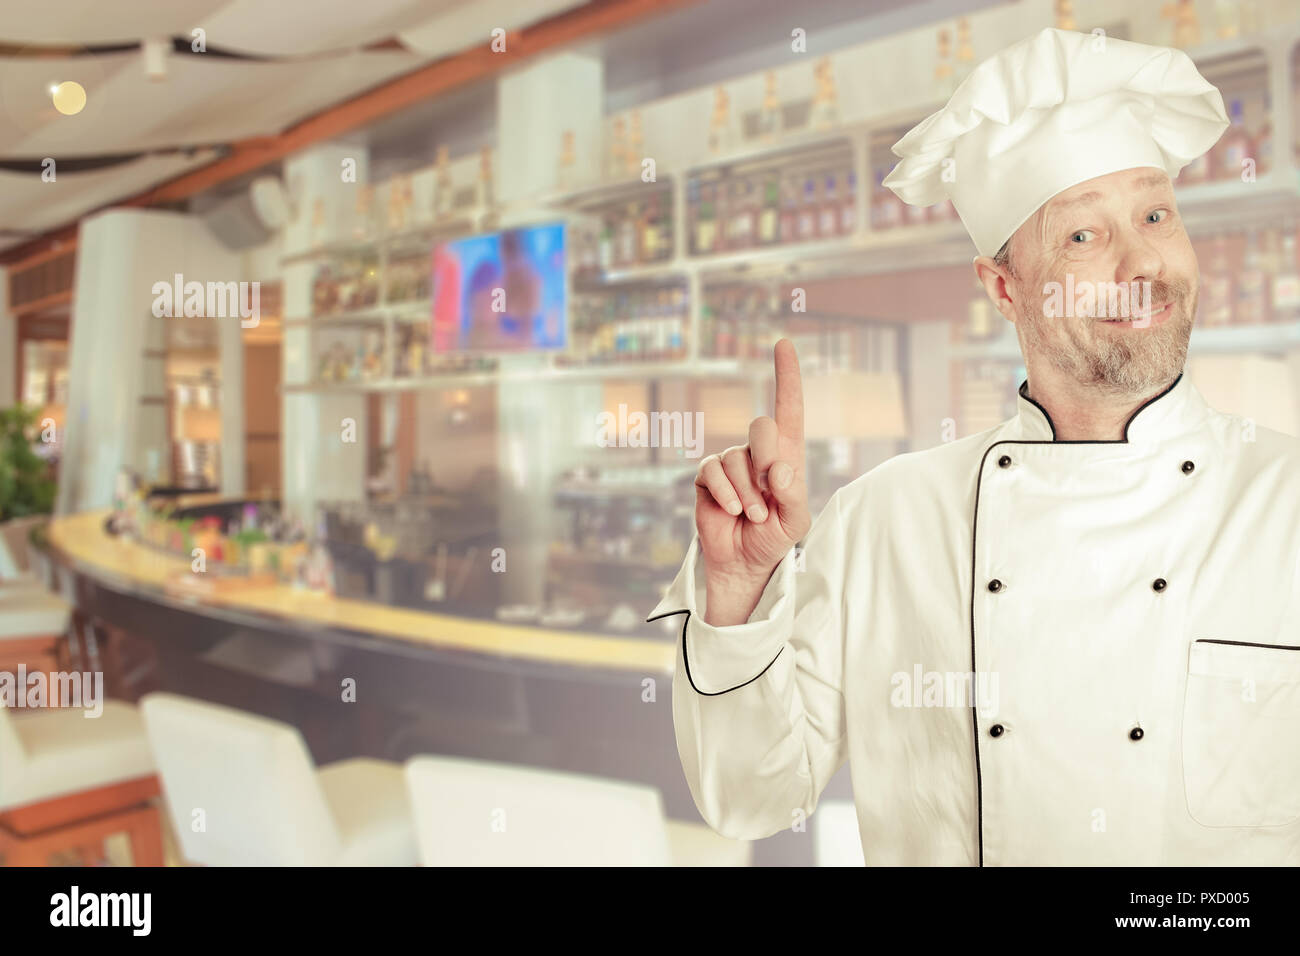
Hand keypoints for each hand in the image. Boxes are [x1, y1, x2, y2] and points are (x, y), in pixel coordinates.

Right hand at [694, 339, 810, 622]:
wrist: (744, 561)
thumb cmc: (775, 537)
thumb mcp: (795, 520)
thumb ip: (793, 494)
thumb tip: (778, 470)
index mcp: (786, 454)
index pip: (788, 408)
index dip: (786, 375)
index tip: (783, 343)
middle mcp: (758, 452)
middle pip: (762, 425)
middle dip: (768, 457)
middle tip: (771, 493)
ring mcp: (731, 463)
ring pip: (737, 458)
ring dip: (747, 492)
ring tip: (753, 515)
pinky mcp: (707, 477)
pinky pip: (713, 471)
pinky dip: (725, 492)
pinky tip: (732, 510)